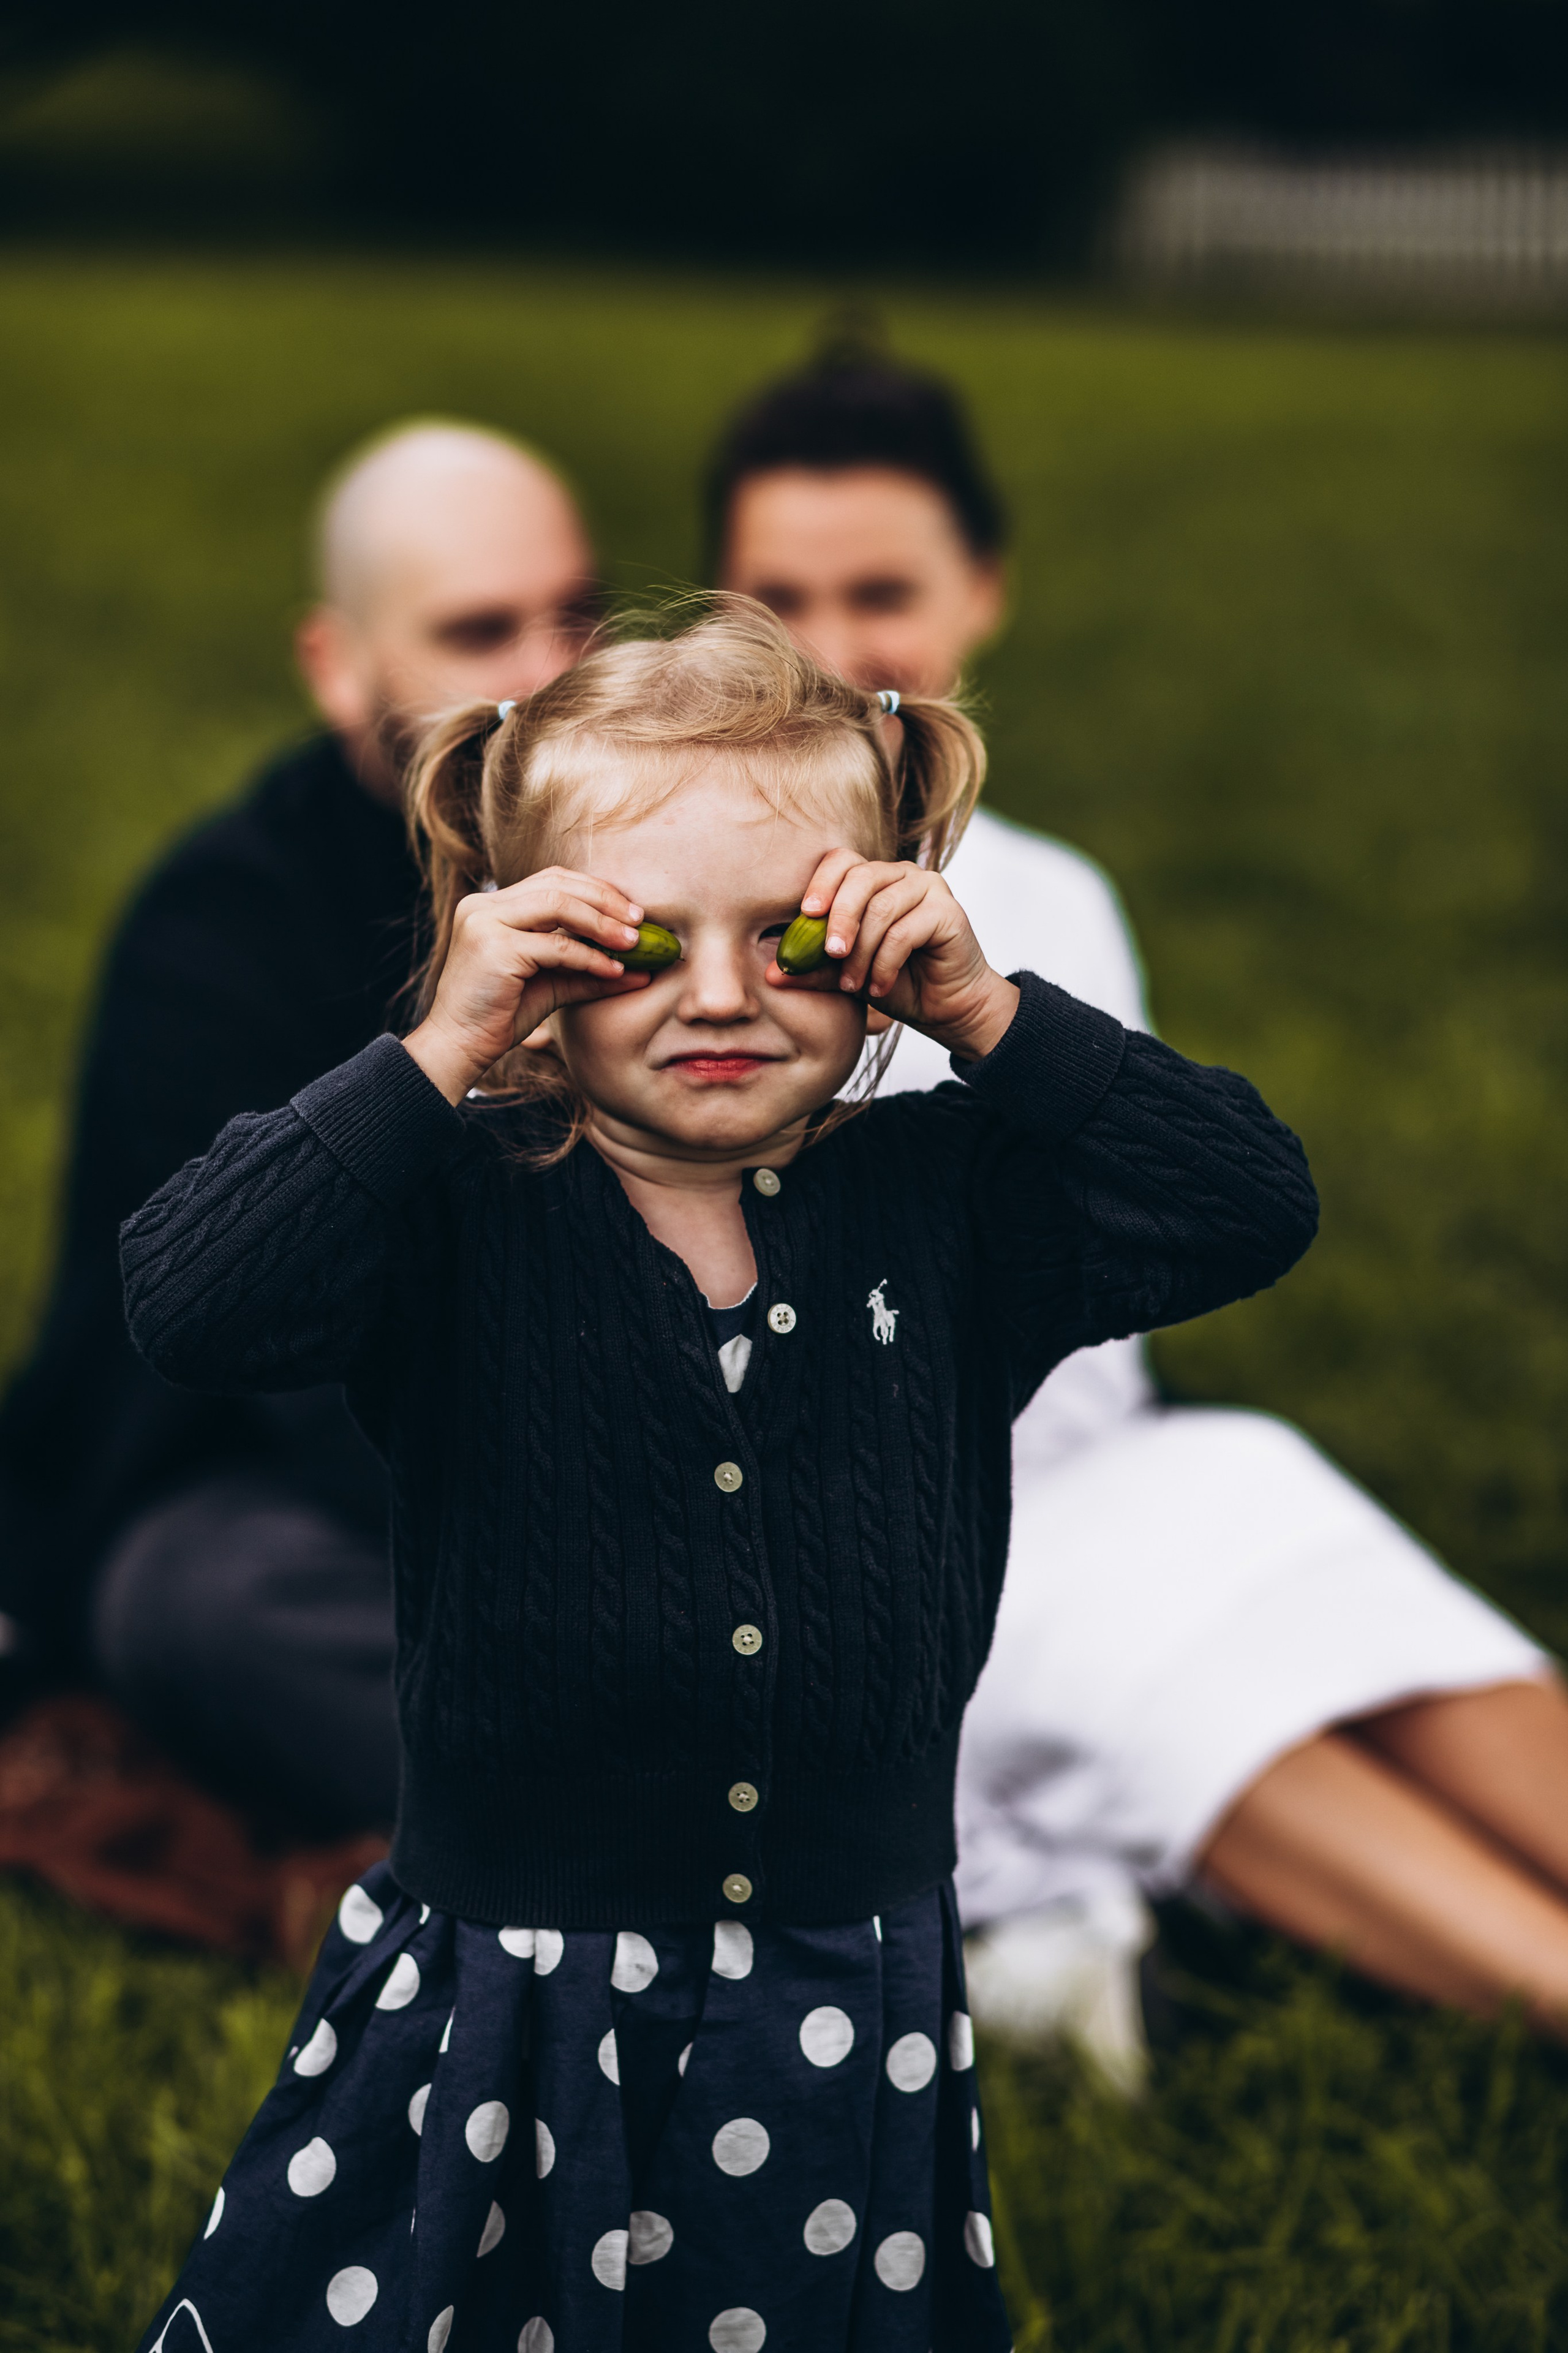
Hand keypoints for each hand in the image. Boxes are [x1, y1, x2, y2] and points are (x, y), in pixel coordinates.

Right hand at [404, 868, 650, 1102]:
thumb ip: (590, 971)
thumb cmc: (502, 1015)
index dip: (595, 891)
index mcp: (491, 905)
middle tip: (640, 922)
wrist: (460, 1046)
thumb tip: (642, 970)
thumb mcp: (552, 984)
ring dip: (601, 923)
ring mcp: (484, 922)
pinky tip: (613, 970)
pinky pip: (555, 946)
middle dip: (604, 900)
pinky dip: (589, 956)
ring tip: (634, 943)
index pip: (551, 881)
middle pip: (557, 884)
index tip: (629, 913)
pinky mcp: (494, 948)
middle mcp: (483, 905)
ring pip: (557, 905)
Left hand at [771, 850, 1018, 1061]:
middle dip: (839, 917)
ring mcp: (929, 888)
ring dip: (862, 952)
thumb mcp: (846, 975)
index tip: (806, 914)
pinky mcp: (949, 911)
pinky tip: (879, 988)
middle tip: (831, 953)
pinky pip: (904, 931)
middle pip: (861, 876)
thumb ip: (814, 969)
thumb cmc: (897, 983)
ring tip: (854, 984)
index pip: (843, 860)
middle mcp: (902, 875)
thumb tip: (770, 975)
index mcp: (875, 879)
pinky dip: (885, 964)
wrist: (946, 1008)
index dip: (822, 882)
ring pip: (881, 908)